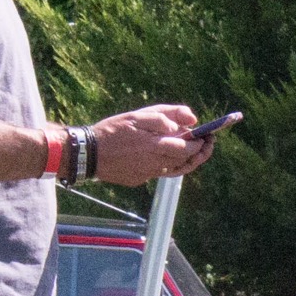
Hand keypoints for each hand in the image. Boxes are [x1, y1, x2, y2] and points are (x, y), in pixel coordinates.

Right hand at [89, 104, 212, 184]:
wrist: (87, 153)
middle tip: (207, 144)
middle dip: (199, 153)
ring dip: (186, 160)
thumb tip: (191, 120)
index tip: (208, 137)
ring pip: (174, 169)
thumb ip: (164, 116)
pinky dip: (167, 164)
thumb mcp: (137, 116)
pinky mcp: (139, 179)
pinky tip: (168, 155)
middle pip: (185, 161)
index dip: (201, 143)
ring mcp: (147, 174)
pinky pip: (158, 172)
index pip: (187, 147)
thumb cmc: (112, 130)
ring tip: (194, 150)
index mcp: (155, 145)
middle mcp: (155, 163)